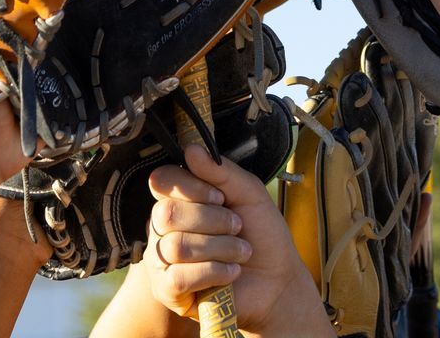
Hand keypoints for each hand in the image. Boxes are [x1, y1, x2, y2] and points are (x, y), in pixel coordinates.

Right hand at [142, 144, 332, 337]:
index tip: (220, 196)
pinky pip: (179, 277)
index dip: (191, 187)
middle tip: (237, 226)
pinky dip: (214, 272)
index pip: (161, 181)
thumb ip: (222, 171)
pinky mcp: (169, 291)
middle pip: (167, 213)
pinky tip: (231, 273)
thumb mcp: (250, 193)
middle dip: (212, 220)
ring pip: (176, 246)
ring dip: (220, 248)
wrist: (277, 279)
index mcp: (179, 200)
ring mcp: (162, 261)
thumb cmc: (262, 235)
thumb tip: (191, 149)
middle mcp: (163, 228)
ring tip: (240, 252)